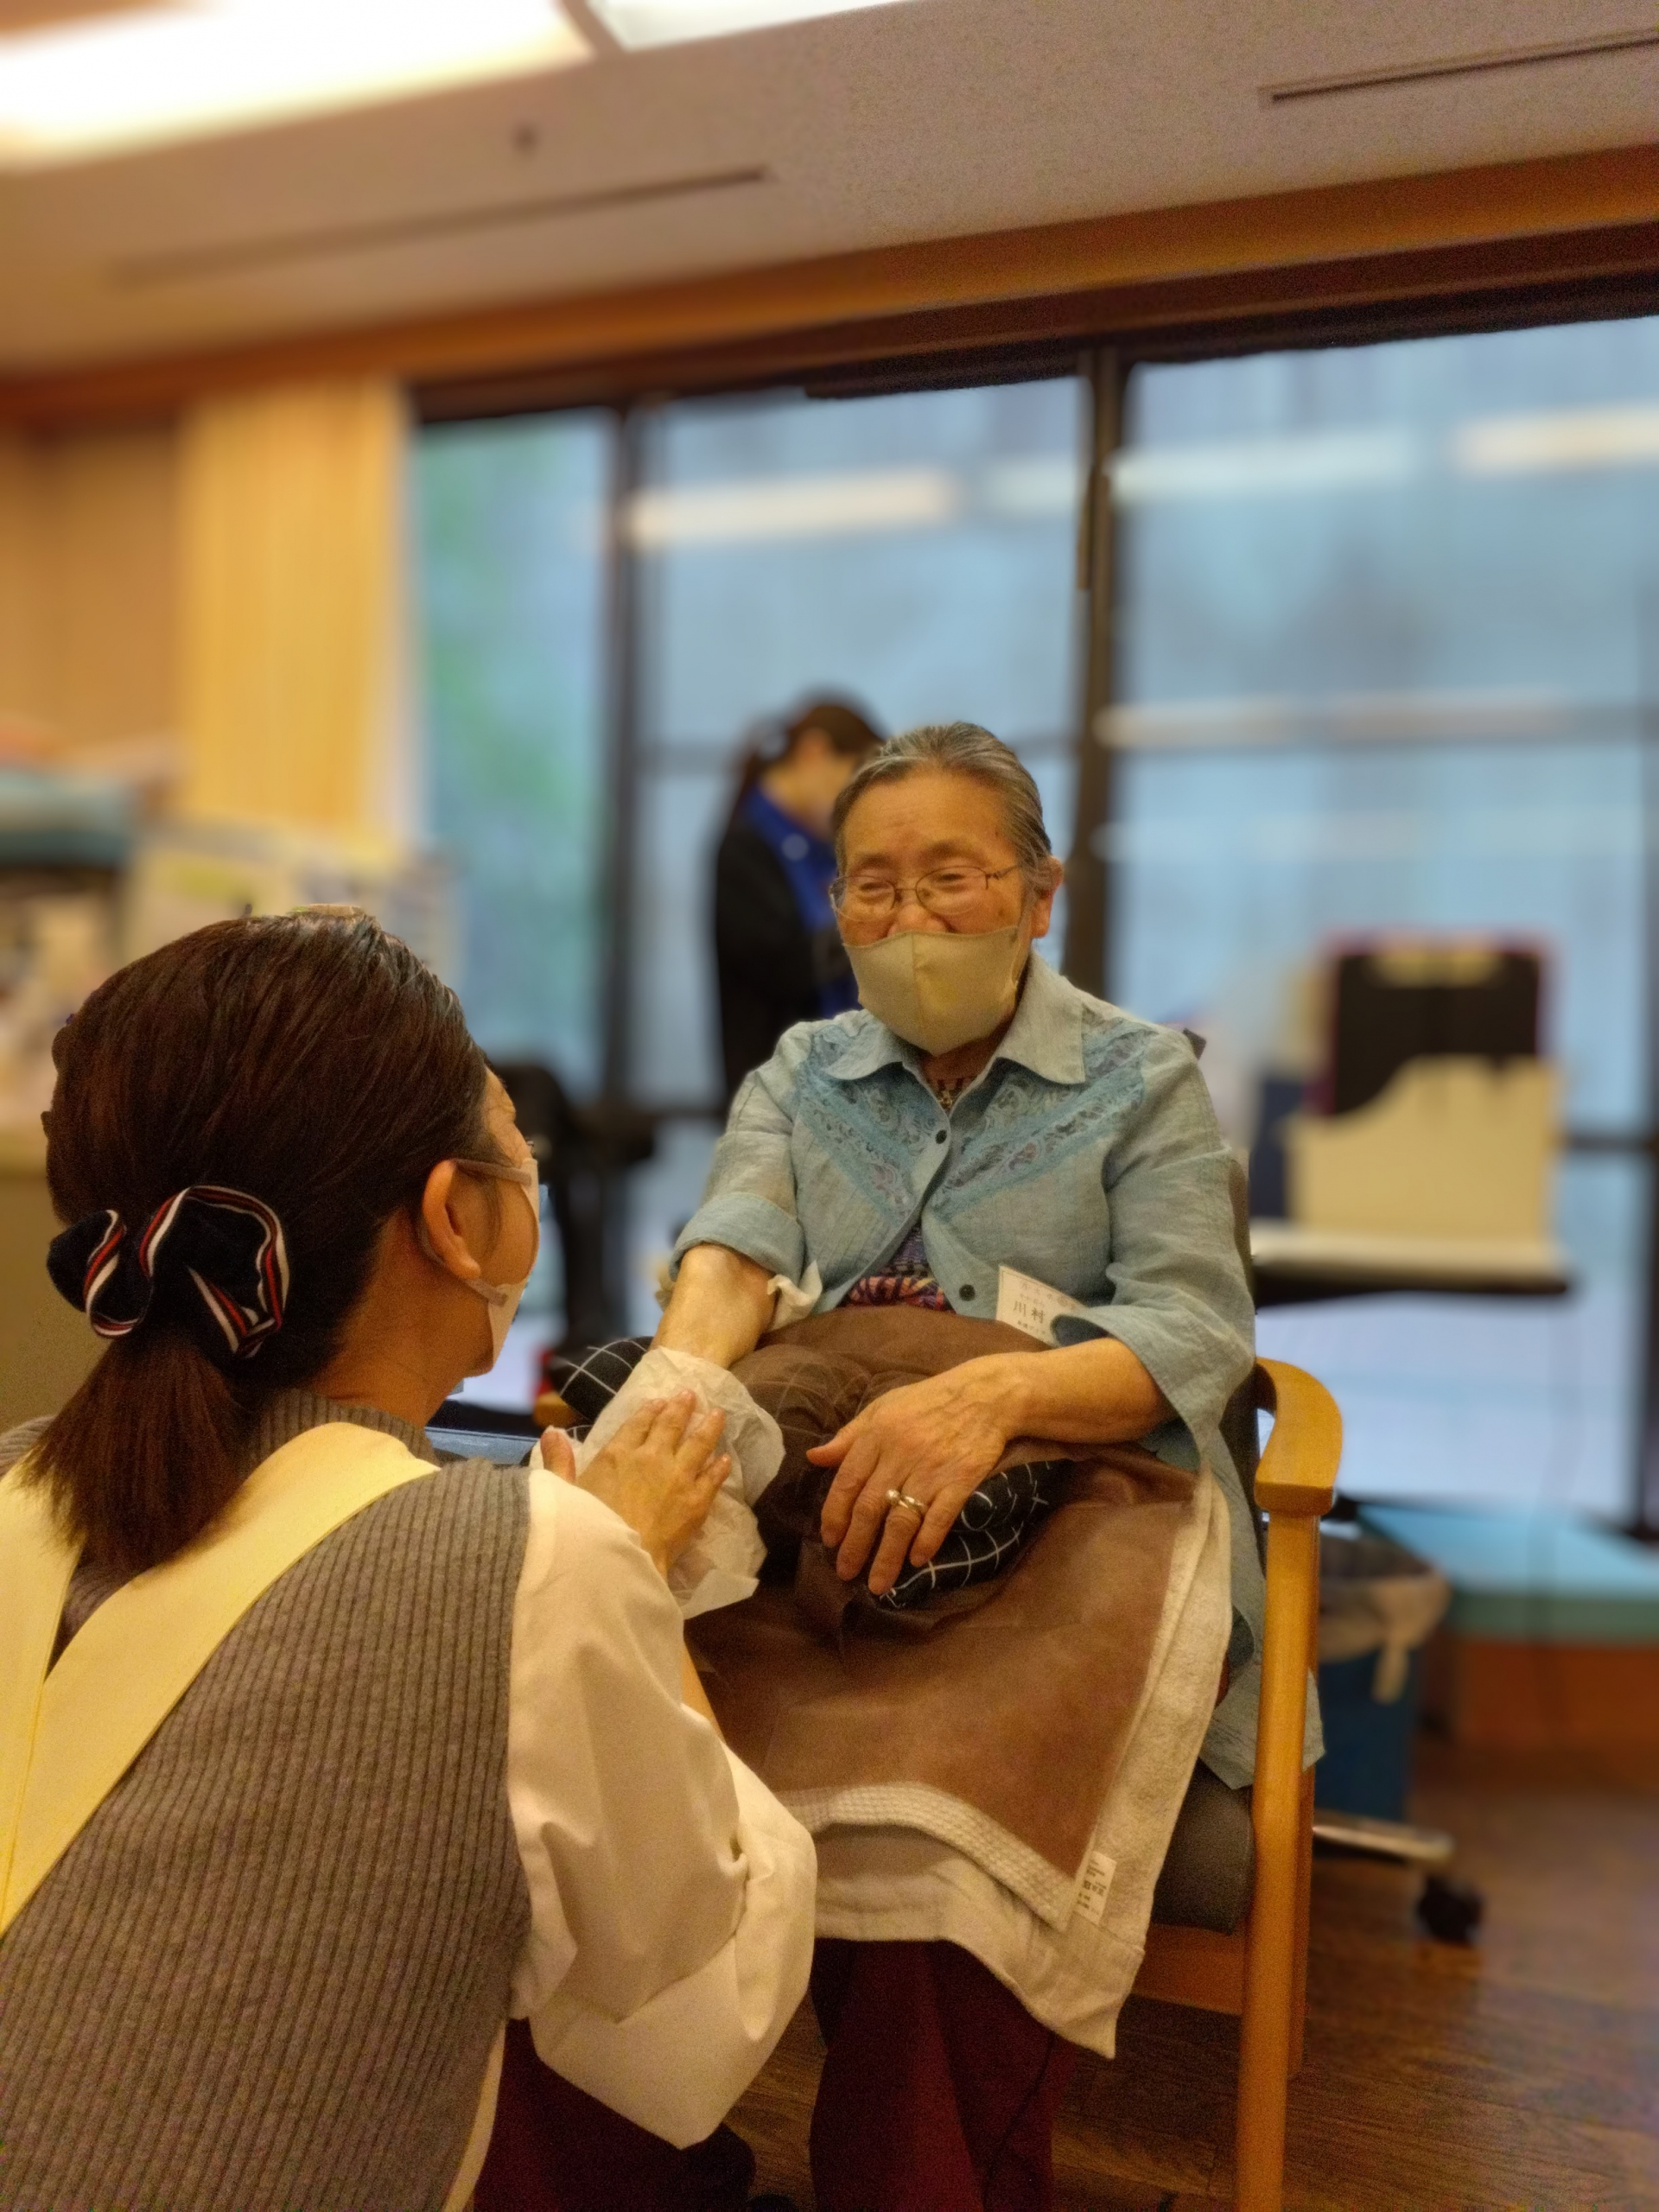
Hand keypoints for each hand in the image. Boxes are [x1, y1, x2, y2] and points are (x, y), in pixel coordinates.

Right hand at [543, 1391, 731, 1574]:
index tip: (659, 1402)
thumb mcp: (563, 1493)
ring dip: (708, 1427)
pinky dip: (720, 1467)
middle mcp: (651, 1458)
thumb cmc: (586, 1529)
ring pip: (698, 1444)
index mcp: (618, 1454)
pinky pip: (713, 1478)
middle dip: (681, 1408)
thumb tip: (552, 1431)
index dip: (649, 1411)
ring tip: (718, 1414)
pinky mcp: (697, 1501)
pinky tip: (726, 1459)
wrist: (618, 1561)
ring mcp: (678, 1477)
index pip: (637, 1425)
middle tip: (691, 1395)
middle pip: (670, 1426)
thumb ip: (559, 1461)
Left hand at [809, 1358, 1016, 1597]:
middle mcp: (900, 1455)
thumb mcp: (882, 1408)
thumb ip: (848, 1436)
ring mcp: (932, 1469)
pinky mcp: (961, 1480)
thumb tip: (814, 1457)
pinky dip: (927, 1541)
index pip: (847, 1482)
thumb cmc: (927, 1402)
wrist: (985, 1395)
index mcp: (877, 1436)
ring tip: (878, 1584)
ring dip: (887, 1557)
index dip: (835, 1516)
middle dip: (855, 1546)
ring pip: (902, 1520)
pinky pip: (940, 1517)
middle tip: (846, 1574)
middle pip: (870, 1508)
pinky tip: (917, 1561)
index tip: (829, 1542)